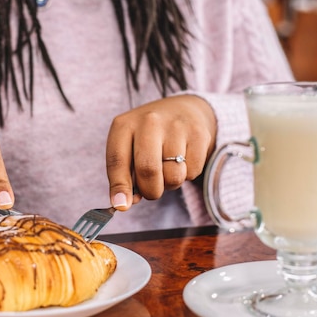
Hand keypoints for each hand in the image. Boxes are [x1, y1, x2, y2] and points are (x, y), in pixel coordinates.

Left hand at [106, 95, 216, 209]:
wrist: (183, 110)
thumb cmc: (148, 137)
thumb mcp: (128, 148)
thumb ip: (123, 176)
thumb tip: (124, 204)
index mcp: (124, 125)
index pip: (117, 160)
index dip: (119, 187)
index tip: (122, 206)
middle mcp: (149, 121)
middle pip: (148, 170)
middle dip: (150, 190)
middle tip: (152, 190)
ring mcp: (176, 125)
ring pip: (173, 176)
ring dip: (170, 184)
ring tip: (168, 169)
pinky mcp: (199, 134)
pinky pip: (193, 172)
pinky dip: (188, 175)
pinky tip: (183, 160)